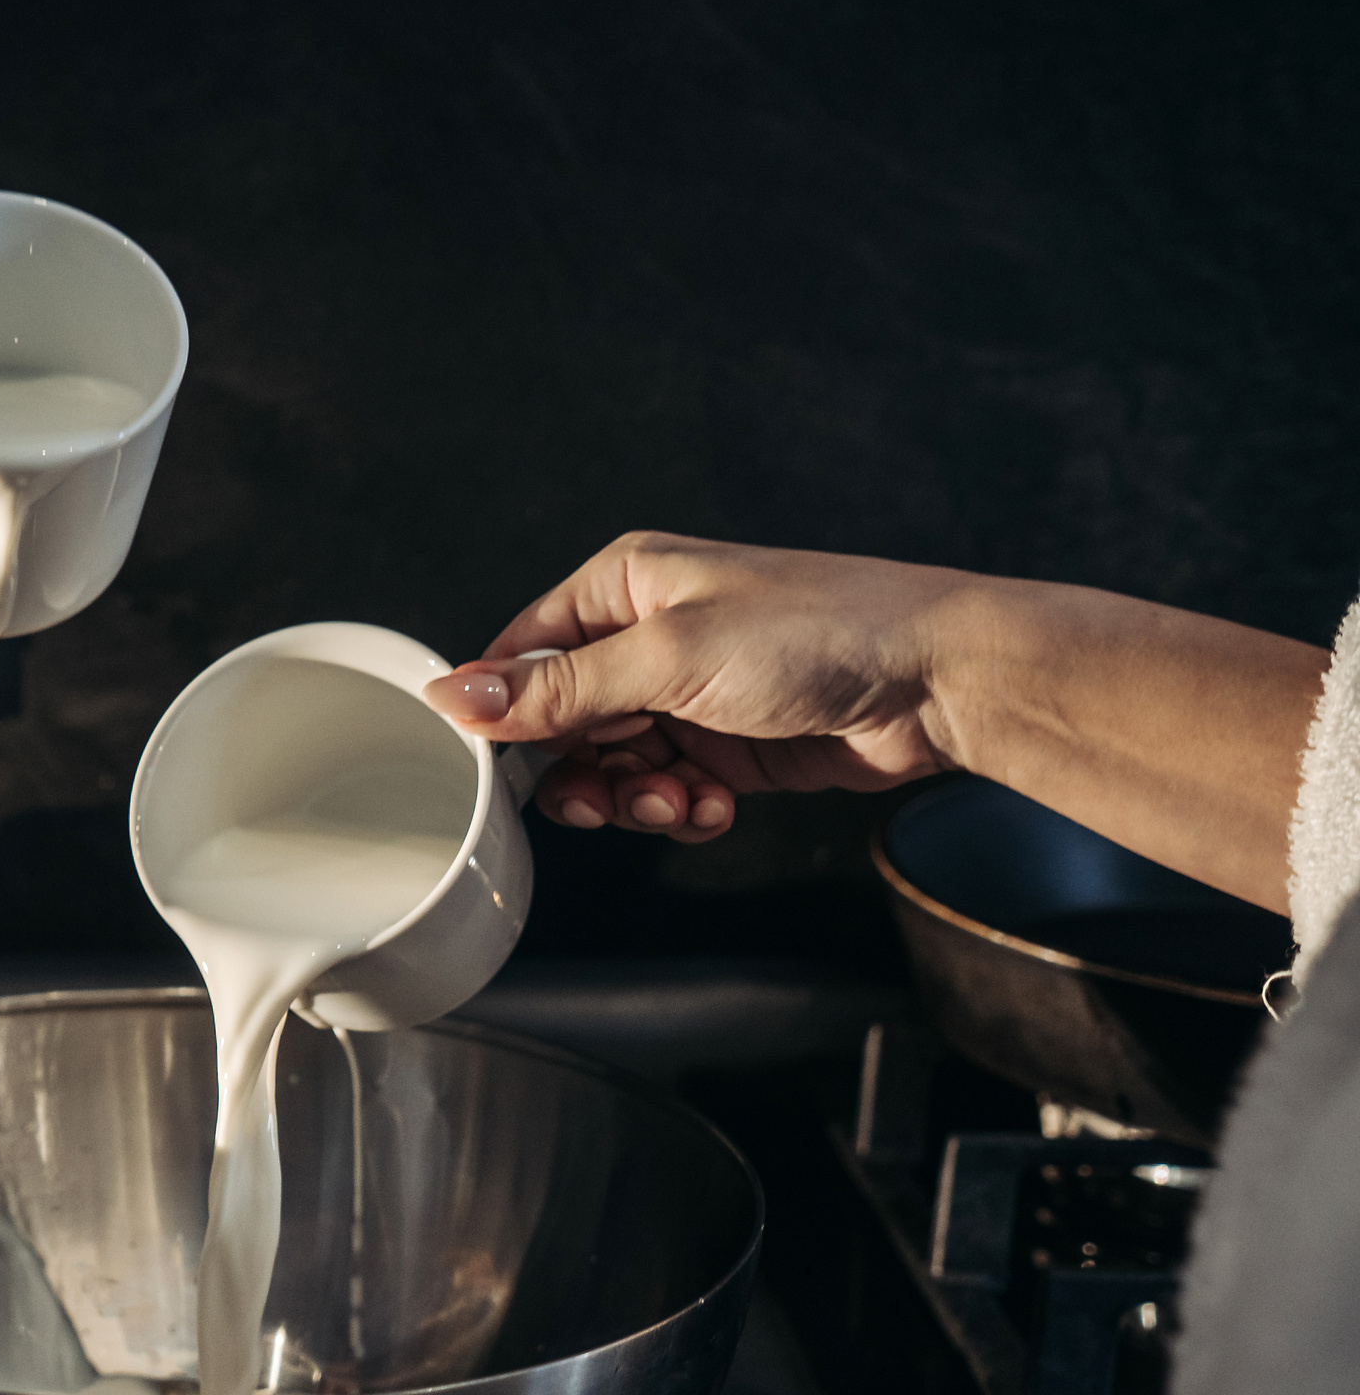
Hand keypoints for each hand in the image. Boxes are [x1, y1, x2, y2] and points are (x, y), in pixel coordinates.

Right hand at [424, 533, 975, 841]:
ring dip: (635, 798)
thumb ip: (559, 689)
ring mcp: (688, 693)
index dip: (507, 716)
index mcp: (624, 586)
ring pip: (614, 766)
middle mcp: (649, 636)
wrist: (936, 680)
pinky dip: (680, 809)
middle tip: (609, 797)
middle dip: (583, 771)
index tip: (500, 768)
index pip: (524, 653)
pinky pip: (666, 789)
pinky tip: (715, 806)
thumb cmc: (819, 632)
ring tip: (679, 800)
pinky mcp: (725, 744)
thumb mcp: (669, 658)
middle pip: (563, 723)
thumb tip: (458, 696)